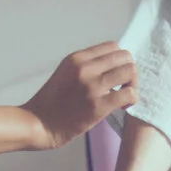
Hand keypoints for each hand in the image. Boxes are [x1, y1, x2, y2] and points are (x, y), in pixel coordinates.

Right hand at [19, 43, 137, 150]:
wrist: (37, 123)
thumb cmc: (51, 102)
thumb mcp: (65, 72)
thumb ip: (86, 66)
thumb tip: (112, 64)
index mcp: (77, 58)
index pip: (112, 47)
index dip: (119, 60)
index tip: (116, 74)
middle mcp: (85, 68)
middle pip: (125, 57)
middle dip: (129, 71)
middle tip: (123, 86)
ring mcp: (92, 86)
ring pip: (130, 72)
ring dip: (133, 84)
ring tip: (123, 96)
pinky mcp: (98, 106)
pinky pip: (129, 94)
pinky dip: (132, 99)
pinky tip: (123, 106)